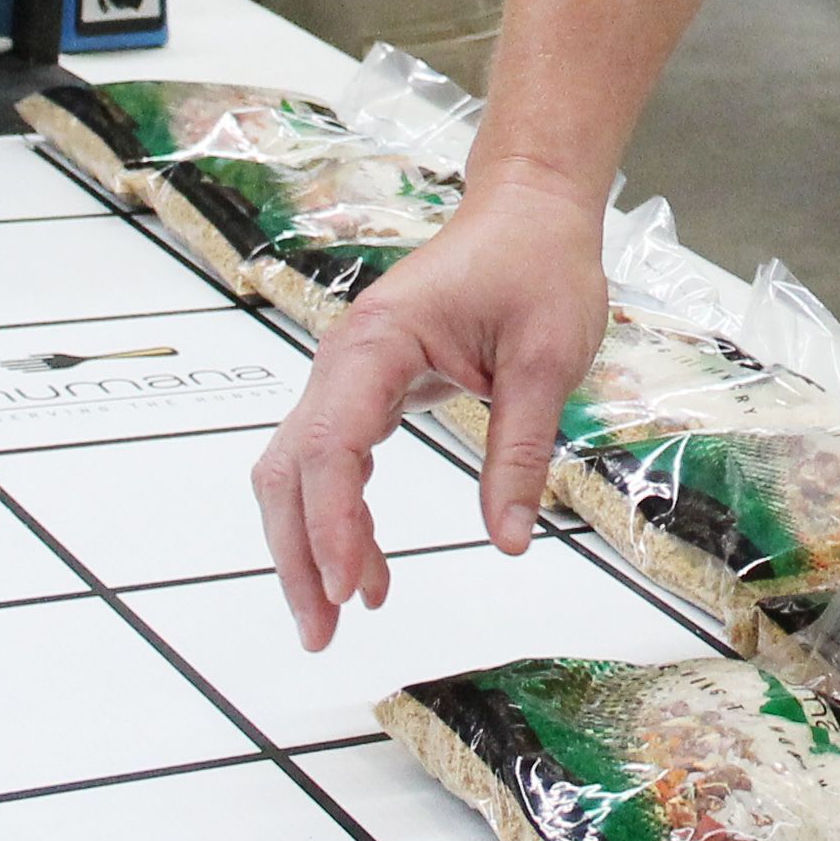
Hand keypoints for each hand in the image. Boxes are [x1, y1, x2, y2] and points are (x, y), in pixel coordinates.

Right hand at [254, 168, 610, 650]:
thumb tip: (509, 540)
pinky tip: (366, 566)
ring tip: (340, 615)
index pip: (331, 445)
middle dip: (298, 553)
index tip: (353, 590)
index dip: (333, 525)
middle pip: (291, 467)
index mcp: (378, 341)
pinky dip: (337, 514)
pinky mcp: (368, 383)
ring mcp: (350, 370)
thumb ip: (520, 450)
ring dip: (308, 542)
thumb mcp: (547, 359)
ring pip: (298, 468)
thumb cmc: (538, 264)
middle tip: (323, 631)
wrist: (530, 209)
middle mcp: (346, 356)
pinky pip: (331, 457)